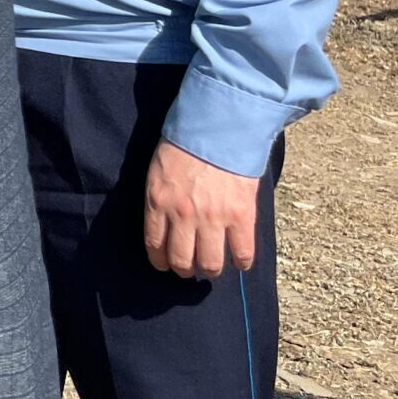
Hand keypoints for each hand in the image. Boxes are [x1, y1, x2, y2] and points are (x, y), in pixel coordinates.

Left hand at [143, 140, 259, 278]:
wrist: (217, 128)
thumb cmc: (184, 145)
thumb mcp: (158, 171)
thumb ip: (160, 198)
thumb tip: (164, 222)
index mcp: (158, 202)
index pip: (155, 244)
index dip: (160, 261)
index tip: (165, 265)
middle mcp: (183, 215)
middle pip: (181, 260)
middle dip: (184, 270)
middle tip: (190, 269)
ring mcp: (213, 218)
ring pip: (210, 263)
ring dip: (211, 270)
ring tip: (213, 267)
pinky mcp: (240, 216)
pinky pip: (242, 252)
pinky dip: (241, 262)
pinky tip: (240, 262)